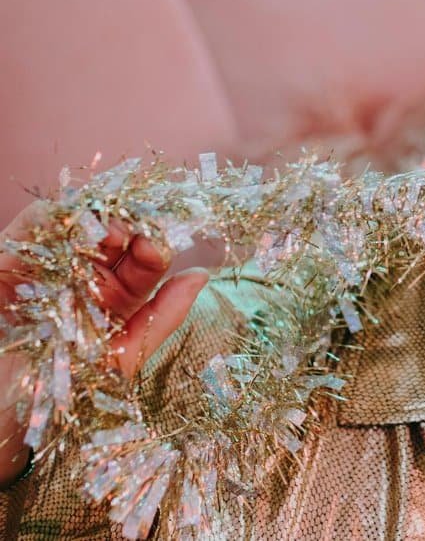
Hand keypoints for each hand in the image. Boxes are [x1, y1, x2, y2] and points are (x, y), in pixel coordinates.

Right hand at [1, 202, 208, 485]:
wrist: (13, 408)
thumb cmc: (70, 390)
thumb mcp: (125, 355)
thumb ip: (164, 315)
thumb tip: (202, 274)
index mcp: (116, 295)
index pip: (143, 259)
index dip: (154, 246)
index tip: (158, 249)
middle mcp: (85, 276)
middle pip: (114, 232)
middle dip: (129, 226)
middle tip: (135, 234)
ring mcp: (49, 267)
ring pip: (77, 224)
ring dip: (96, 219)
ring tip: (109, 233)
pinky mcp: (9, 264)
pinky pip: (32, 229)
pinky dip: (54, 220)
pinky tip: (74, 227)